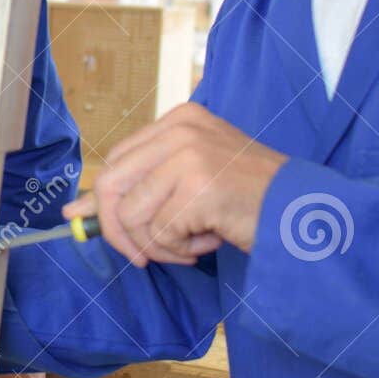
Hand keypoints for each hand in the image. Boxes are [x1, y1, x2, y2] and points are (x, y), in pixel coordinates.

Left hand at [64, 102, 286, 266]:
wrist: (304, 211)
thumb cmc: (250, 199)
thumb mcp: (193, 179)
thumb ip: (141, 187)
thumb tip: (74, 212)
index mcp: (179, 120)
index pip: (116, 161)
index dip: (101, 201)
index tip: (89, 225)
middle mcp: (181, 130)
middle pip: (112, 185)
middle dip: (119, 230)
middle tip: (141, 256)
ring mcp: (190, 156)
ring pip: (133, 215)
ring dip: (158, 245)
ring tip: (193, 243)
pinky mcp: (199, 187)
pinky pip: (160, 233)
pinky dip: (181, 250)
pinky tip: (210, 241)